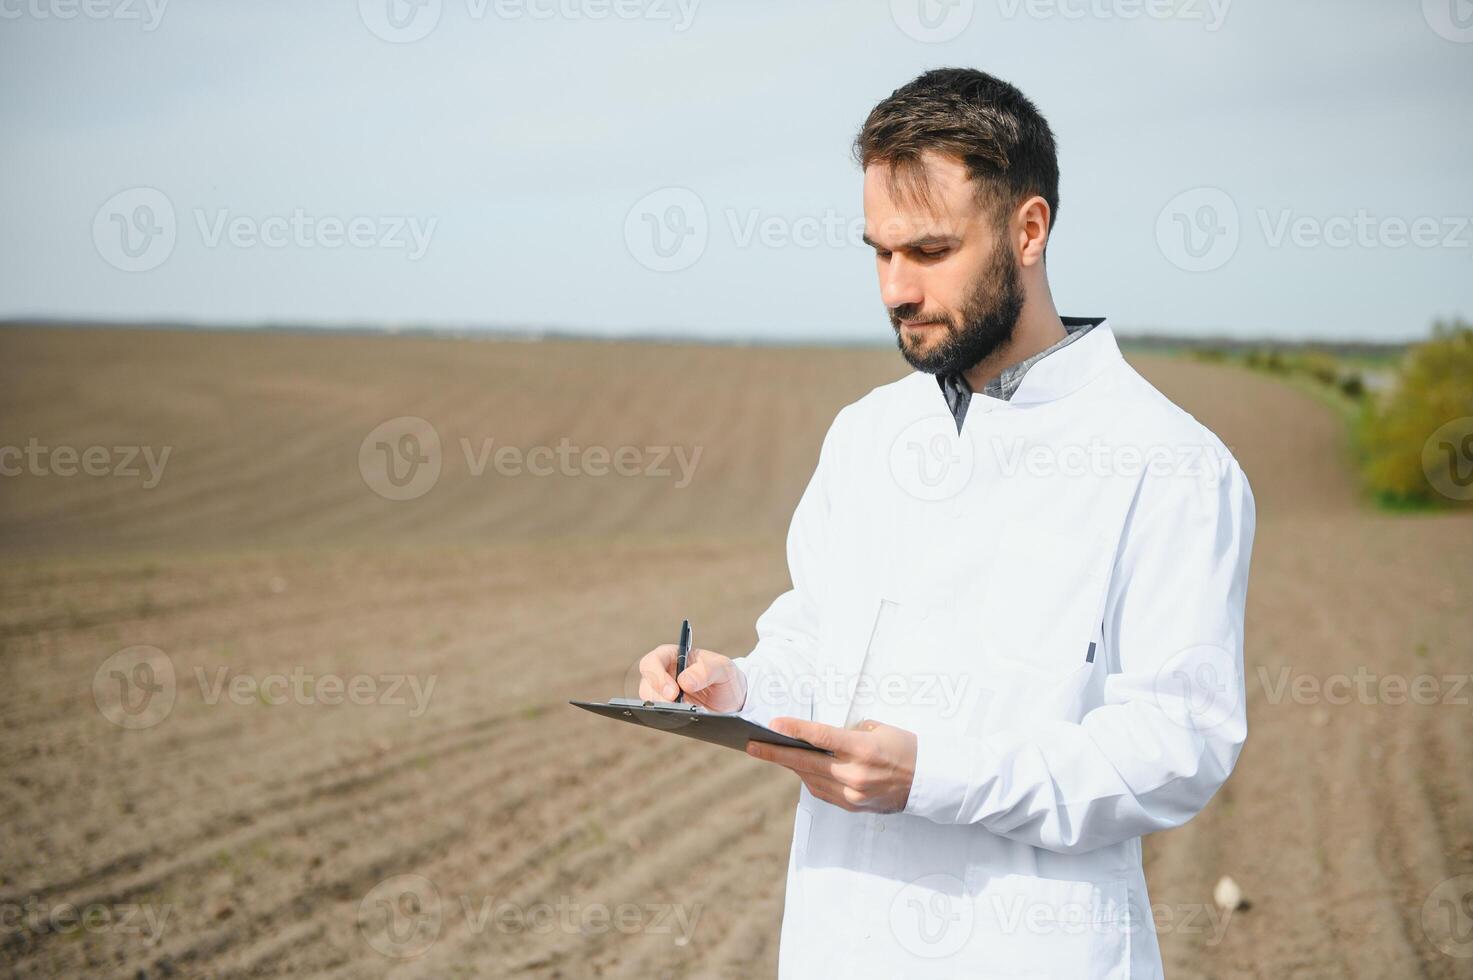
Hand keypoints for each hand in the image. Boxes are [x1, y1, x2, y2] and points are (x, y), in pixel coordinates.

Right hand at [636, 644, 745, 713]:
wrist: (733, 700)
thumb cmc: (725, 677)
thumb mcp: (723, 669)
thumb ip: (706, 670)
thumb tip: (684, 682)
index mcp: (673, 655)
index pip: (652, 662)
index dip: (657, 677)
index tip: (673, 692)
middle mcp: (663, 673)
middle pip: (647, 685)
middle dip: (659, 698)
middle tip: (676, 709)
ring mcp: (663, 693)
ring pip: (649, 702)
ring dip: (663, 710)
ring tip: (683, 715)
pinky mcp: (667, 710)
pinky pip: (658, 716)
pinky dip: (667, 719)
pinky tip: (682, 721)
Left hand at [745, 717, 916, 813]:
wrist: (929, 781)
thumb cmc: (905, 747)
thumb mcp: (879, 729)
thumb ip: (847, 733)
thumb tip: (821, 739)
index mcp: (864, 749)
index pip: (822, 737)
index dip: (795, 730)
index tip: (773, 724)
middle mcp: (855, 774)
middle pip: (806, 762)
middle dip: (776, 753)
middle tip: (752, 746)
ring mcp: (852, 793)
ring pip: (810, 779)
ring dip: (791, 766)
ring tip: (772, 753)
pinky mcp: (852, 805)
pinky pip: (821, 792)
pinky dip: (809, 779)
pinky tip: (799, 768)